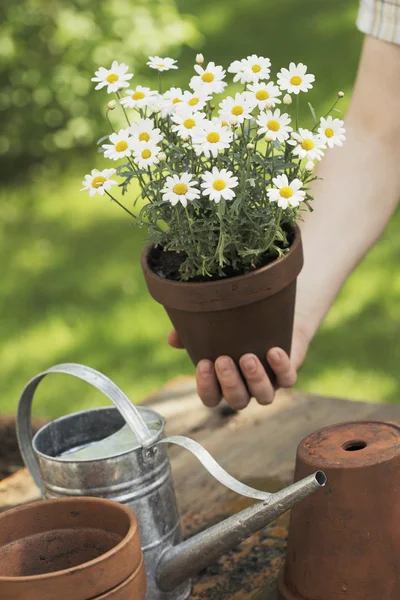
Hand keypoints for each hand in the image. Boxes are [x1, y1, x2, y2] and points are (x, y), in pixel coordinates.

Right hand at [167, 321, 309, 409]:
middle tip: (223, 360)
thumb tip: (172, 337)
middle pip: (237, 401)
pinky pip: (287, 380)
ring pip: (263, 396)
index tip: (203, 364)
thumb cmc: (233, 330)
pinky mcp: (287, 374)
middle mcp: (245, 389)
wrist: (270, 319)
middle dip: (230, 383)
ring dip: (254, 379)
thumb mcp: (211, 330)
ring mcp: (267, 384)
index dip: (206, 387)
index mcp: (223, 384)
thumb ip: (189, 335)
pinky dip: (281, 368)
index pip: (211, 398)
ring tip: (248, 358)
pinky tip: (273, 351)